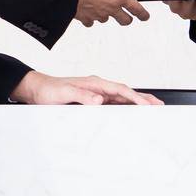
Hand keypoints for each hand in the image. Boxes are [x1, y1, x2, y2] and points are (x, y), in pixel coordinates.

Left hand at [11, 70, 162, 105]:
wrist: (36, 90)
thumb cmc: (49, 90)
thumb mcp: (64, 93)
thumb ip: (82, 96)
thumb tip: (99, 100)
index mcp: (94, 83)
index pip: (120, 90)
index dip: (135, 98)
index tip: (147, 105)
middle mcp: (98, 87)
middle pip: (126, 93)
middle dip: (143, 98)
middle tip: (159, 105)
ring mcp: (96, 94)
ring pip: (121, 99)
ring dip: (136, 104)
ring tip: (151, 109)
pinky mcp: (92, 101)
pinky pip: (113, 105)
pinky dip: (125, 108)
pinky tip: (131, 113)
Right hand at [75, 0, 150, 26]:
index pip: (136, 9)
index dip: (143, 14)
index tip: (145, 16)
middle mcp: (111, 9)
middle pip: (125, 20)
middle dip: (127, 19)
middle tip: (126, 16)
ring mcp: (99, 15)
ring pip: (107, 19)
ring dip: (107, 14)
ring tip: (102, 5)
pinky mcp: (87, 19)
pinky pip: (91, 21)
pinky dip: (91, 17)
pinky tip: (89, 10)